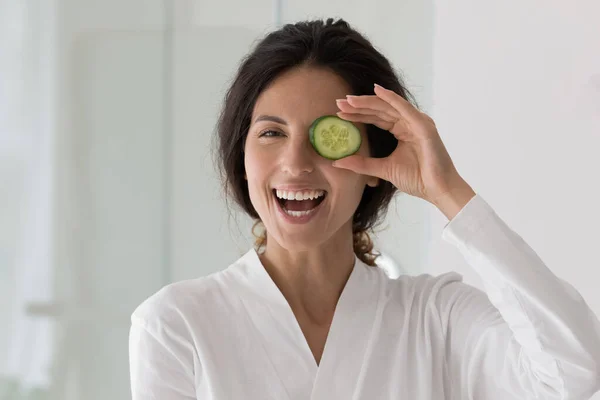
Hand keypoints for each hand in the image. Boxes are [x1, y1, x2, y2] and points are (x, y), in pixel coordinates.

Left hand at [333, 83, 472, 208]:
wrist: (437, 189)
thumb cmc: (417, 179)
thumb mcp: (383, 169)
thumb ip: (362, 164)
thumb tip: (338, 162)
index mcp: (402, 131)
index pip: (376, 118)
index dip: (358, 115)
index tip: (339, 113)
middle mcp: (409, 123)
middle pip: (380, 110)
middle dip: (359, 106)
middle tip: (339, 103)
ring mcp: (417, 122)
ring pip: (388, 107)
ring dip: (368, 101)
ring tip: (349, 100)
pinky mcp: (423, 125)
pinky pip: (404, 108)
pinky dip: (391, 98)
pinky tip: (376, 90)